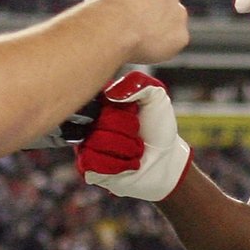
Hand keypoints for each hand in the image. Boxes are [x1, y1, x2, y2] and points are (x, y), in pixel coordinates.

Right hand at [75, 71, 192, 201]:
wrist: (166, 159)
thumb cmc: (157, 125)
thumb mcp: (156, 96)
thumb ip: (137, 83)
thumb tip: (111, 94)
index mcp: (98, 99)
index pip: (99, 98)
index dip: (123, 110)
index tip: (135, 113)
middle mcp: (86, 120)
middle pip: (100, 121)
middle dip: (128, 130)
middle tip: (137, 134)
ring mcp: (84, 142)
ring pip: (96, 142)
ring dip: (125, 149)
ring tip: (133, 149)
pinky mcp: (86, 167)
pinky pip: (93, 162)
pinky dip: (118, 165)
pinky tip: (126, 163)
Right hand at [82, 0, 189, 65]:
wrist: (113, 29)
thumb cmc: (104, 6)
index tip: (129, 5)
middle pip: (166, 1)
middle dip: (154, 11)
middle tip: (134, 24)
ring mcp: (179, 14)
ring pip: (172, 23)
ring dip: (160, 30)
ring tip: (137, 39)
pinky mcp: (181, 37)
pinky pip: (173, 43)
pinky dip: (163, 48)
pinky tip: (145, 50)